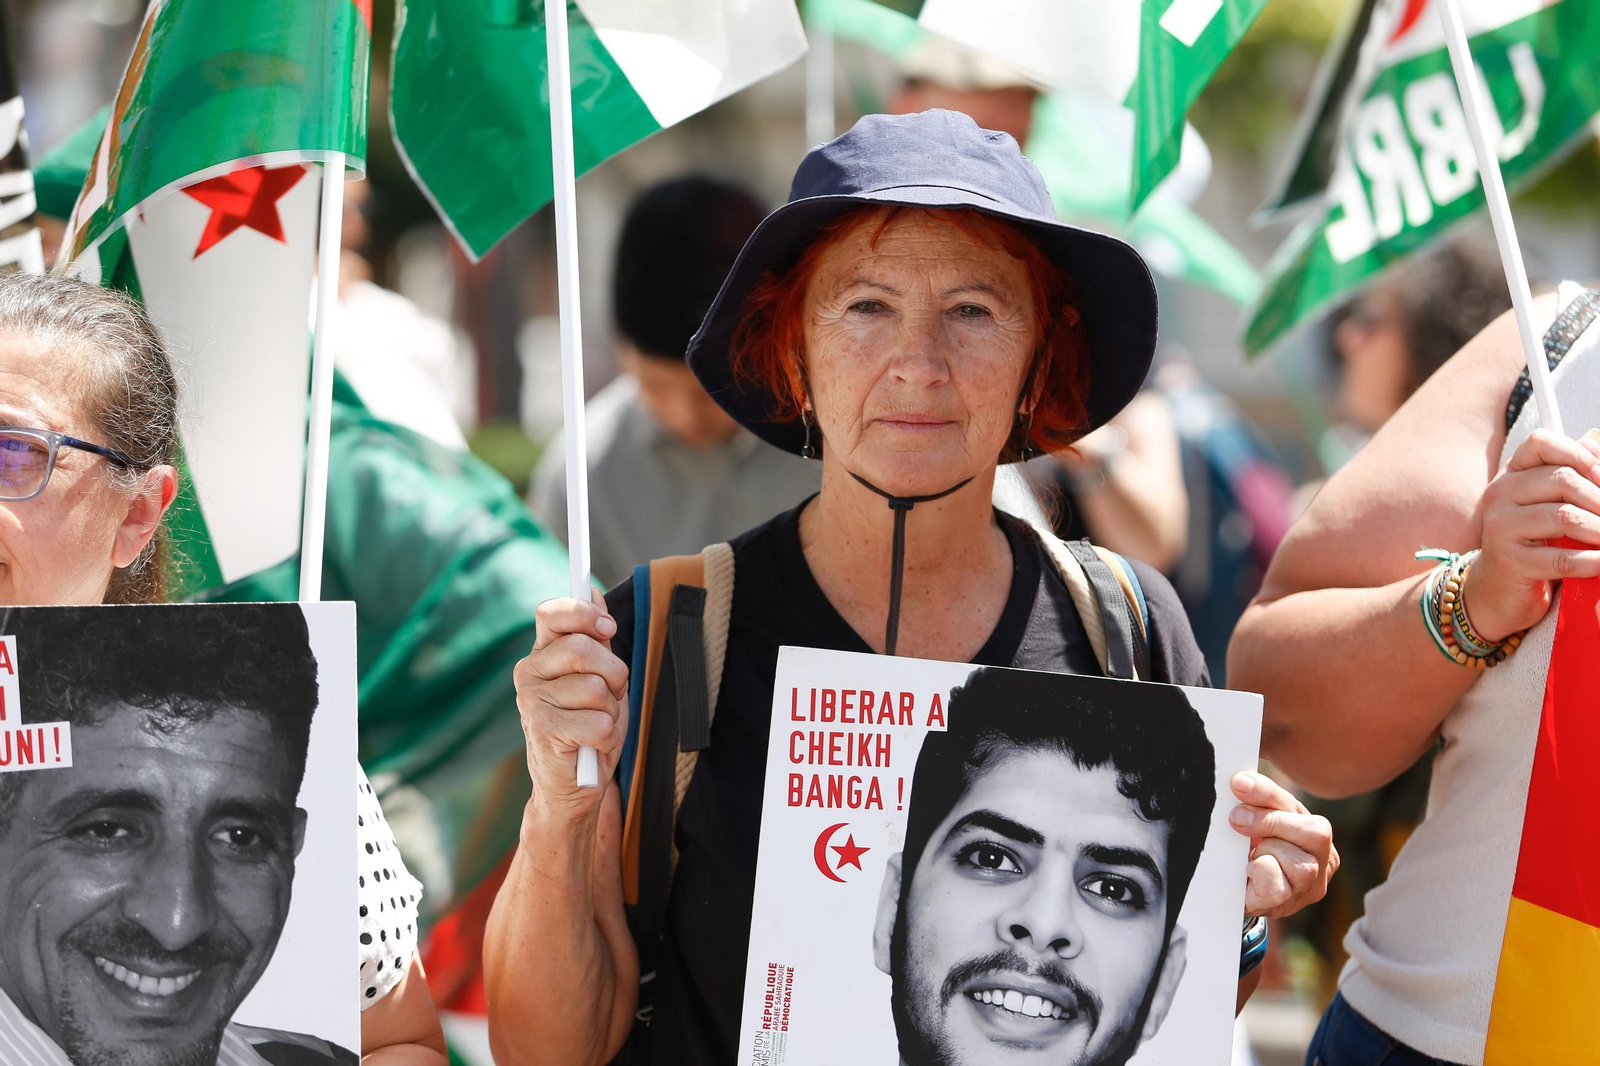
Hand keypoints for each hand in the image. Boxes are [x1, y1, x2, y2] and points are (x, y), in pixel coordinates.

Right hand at [514, 587, 629, 822]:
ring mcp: (530, 701)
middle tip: (612, 693)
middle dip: (614, 673)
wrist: (573, 784)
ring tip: (596, 725)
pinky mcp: (541, 730)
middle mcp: (528, 672)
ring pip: (596, 688)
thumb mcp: (600, 677)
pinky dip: (606, 736)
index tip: (607, 628)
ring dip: (611, 711)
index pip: (552, 613)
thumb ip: (596, 638)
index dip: (583, 613)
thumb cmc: (588, 727)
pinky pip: (598, 722)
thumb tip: (593, 591)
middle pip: (583, 648)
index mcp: (542, 653)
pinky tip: (590, 745)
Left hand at [1229, 771, 1336, 919]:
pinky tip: (1249, 871)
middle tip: (1236, 818)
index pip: (1298, 807)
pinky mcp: (1288, 903)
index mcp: (1313, 832)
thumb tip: (1241, 781)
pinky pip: (1278, 888)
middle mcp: (1322, 860)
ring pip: (1301, 865)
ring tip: (1249, 855)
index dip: (1268, 793)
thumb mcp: (1253, 822)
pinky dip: (1260, 875)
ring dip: (1267, 853)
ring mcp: (1310, 885)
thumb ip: (1255, 802)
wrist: (1228, 890)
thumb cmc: (1245, 851)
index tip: (1238, 783)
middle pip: (1316, 833)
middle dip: (1271, 820)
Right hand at [1468, 428, 1599, 640]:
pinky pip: (1563, 558)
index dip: (1578, 454)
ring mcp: (1500, 528)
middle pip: (1562, 479)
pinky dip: (1592, 561)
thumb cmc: (1533, 541)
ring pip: (1566, 517)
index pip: (1541, 443)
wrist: (1498, 587)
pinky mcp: (1510, 562)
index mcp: (1510, 474)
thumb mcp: (1548, 503)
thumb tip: (1598, 449)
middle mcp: (1499, 495)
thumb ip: (1572, 476)